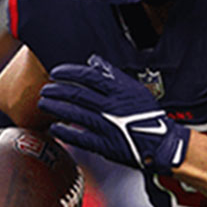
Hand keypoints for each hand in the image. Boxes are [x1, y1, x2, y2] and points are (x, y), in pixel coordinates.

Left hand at [39, 54, 189, 173]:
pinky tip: (54, 127)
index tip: (56, 73)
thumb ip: (112, 75)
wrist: (163, 143)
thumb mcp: (134, 89)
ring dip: (55, 108)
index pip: (89, 77)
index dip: (69, 73)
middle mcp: (113, 107)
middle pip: (77, 95)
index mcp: (120, 92)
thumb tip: (93, 61)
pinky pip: (80, 137)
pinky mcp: (106, 145)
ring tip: (44, 104)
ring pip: (75, 114)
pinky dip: (65, 131)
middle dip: (57, 91)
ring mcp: (108, 126)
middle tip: (46, 89)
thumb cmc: (148, 115)